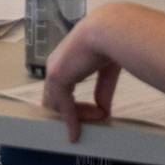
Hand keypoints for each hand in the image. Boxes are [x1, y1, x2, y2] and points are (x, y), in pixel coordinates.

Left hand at [40, 15, 120, 142]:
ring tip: (96, 121)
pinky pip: (63, 106)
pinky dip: (71, 121)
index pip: (60, 87)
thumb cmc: (111, 42)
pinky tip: (77, 134)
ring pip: (56, 104)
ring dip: (75, 117)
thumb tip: (103, 112)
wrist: (109, 31)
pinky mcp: (57, 78)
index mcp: (67, 58)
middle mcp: (56, 64)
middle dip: (70, 113)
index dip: (72, 103)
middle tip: (90, 123)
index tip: (92, 113)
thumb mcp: (106, 70)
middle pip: (53, 98)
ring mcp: (54, 71)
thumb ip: (102, 91)